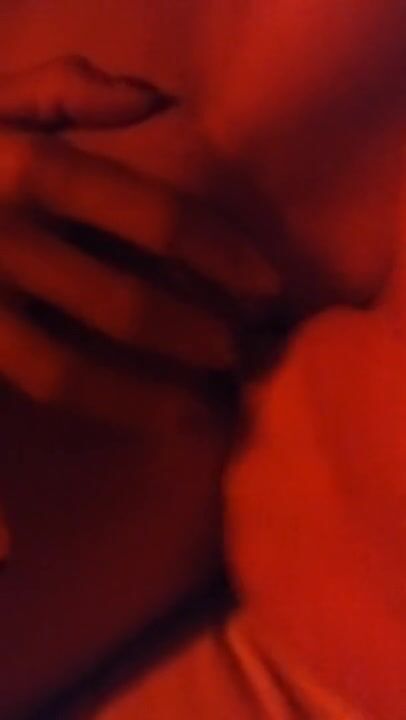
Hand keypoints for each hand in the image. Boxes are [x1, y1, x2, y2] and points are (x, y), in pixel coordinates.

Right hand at [0, 58, 276, 426]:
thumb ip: (66, 89)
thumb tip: (158, 100)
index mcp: (26, 169)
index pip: (157, 219)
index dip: (225, 257)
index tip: (269, 288)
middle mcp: (2, 238)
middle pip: (124, 306)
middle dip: (196, 339)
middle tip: (242, 359)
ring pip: (67, 371)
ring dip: (143, 399)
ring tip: (198, 416)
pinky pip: (11, 404)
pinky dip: (52, 442)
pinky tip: (87, 469)